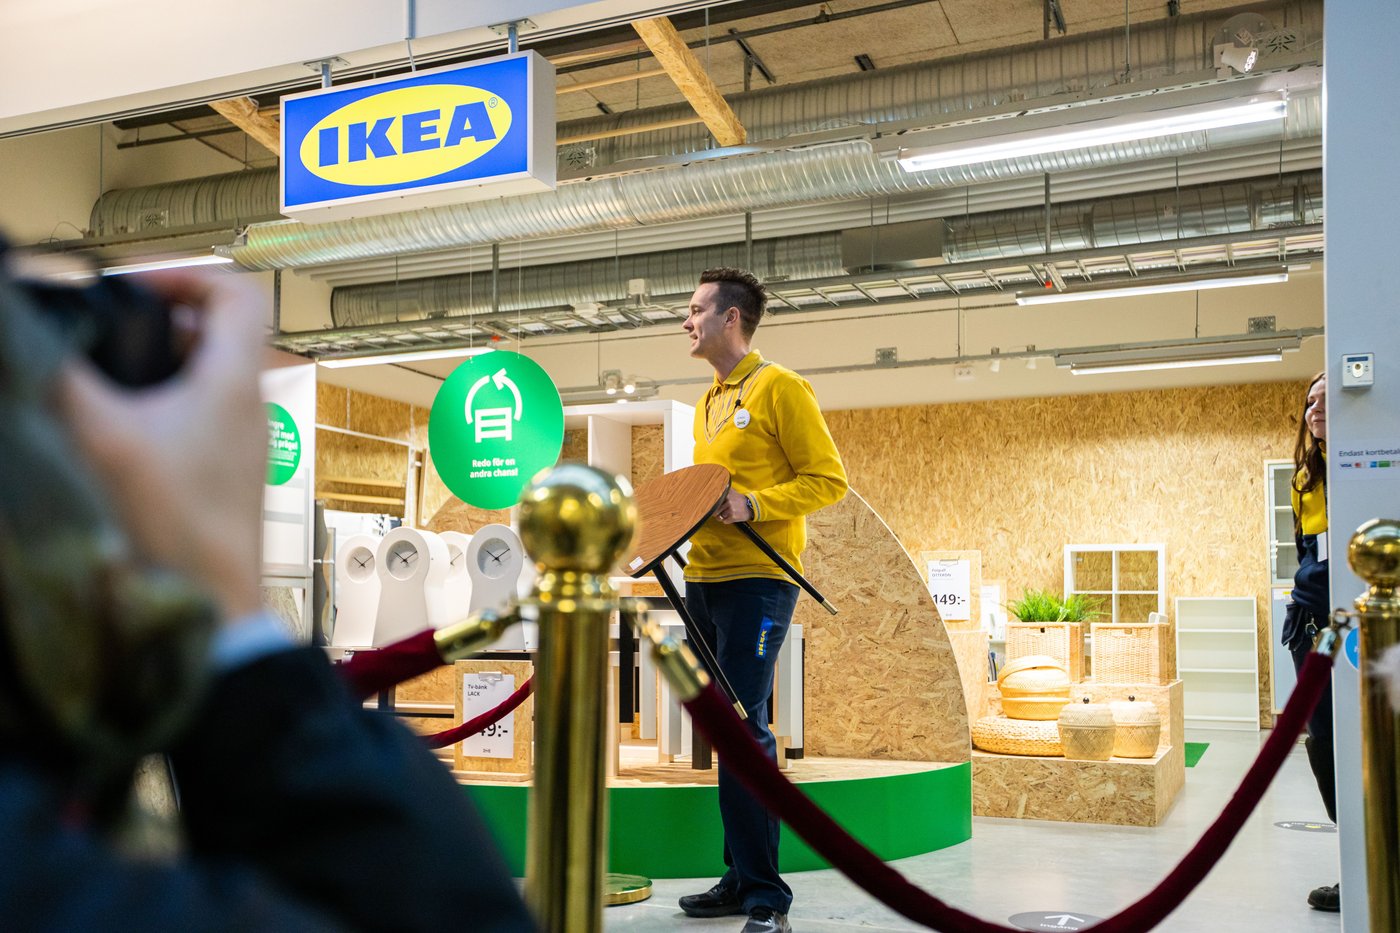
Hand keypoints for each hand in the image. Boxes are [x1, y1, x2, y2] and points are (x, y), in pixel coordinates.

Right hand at [53, 270, 266, 622]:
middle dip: (155, 323)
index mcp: (234, 385)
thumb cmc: (176, 531)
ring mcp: (240, 446)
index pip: (238, 294)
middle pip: (216, 334)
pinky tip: (111, 433)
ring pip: (203, 380)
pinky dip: (156, 410)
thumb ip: (62, 379)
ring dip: (152, 369)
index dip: (186, 273)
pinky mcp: (223, 479)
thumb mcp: (104, 440)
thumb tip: (27, 340)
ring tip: (99, 380)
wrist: (209, 612)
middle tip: (104, 331)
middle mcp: (248, 410)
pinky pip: (196, 421)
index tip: (132, 284)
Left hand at [714, 488, 753, 523]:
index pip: (714, 501)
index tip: (712, 507)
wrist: (751, 507)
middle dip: (716, 513)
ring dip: (721, 518)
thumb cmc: (740, 500)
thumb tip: (714, 488)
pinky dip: (727, 521)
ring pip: (719, 517)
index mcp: (727, 494)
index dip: (712, 505)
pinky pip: (725, 521)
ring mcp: (731, 509)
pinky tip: (731, 517)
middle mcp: (728, 501)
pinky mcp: (733, 517)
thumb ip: (724, 490)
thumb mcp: (732, 492)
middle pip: (715, 510)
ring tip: (726, 515)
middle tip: (719, 513)